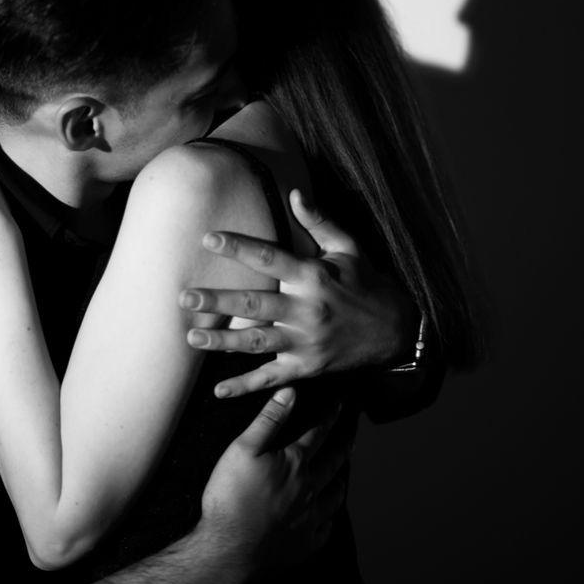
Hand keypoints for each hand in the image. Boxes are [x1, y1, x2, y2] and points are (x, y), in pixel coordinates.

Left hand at [180, 190, 417, 397]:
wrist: (398, 331)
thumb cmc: (367, 283)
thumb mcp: (349, 248)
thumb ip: (319, 221)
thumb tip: (293, 193)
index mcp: (313, 276)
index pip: (268, 258)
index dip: (238, 247)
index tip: (208, 238)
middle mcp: (306, 309)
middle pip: (254, 304)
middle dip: (218, 302)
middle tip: (185, 297)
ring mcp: (306, 342)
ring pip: (256, 342)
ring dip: (223, 342)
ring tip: (192, 337)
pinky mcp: (307, 368)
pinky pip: (272, 379)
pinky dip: (245, 387)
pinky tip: (219, 390)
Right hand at [199, 387, 347, 583]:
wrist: (228, 551)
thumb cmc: (231, 496)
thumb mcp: (244, 449)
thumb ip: (269, 419)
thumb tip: (290, 391)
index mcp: (296, 463)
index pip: (319, 432)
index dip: (331, 416)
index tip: (343, 404)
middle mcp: (309, 489)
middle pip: (334, 461)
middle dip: (345, 443)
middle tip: (354, 432)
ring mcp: (310, 518)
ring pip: (335, 495)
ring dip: (341, 479)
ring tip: (344, 471)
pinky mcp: (305, 544)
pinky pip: (326, 528)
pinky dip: (331, 517)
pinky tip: (329, 514)